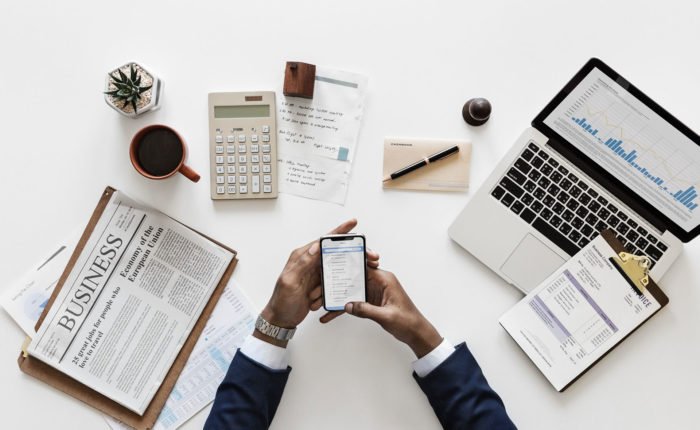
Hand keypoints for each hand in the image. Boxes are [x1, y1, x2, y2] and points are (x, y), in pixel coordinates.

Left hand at [255, 219, 379, 346]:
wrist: (281, 319)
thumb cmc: (281, 301)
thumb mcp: (290, 281)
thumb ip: (302, 262)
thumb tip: (316, 246)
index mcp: (302, 256)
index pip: (323, 240)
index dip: (339, 232)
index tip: (352, 223)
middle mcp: (309, 262)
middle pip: (334, 252)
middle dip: (349, 254)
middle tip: (367, 256)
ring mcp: (315, 273)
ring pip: (336, 268)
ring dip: (340, 277)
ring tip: (339, 283)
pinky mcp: (319, 284)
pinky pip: (333, 282)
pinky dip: (334, 289)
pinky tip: (332, 295)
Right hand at [320, 269, 441, 357]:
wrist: (416, 333)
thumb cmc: (408, 321)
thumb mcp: (386, 316)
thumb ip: (366, 310)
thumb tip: (348, 305)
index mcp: (384, 279)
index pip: (363, 266)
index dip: (347, 265)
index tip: (332, 265)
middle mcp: (378, 282)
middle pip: (353, 278)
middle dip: (336, 283)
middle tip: (319, 288)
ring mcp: (373, 292)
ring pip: (350, 290)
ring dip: (336, 297)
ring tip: (319, 303)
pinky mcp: (370, 301)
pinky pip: (353, 302)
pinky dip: (343, 308)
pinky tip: (330, 315)